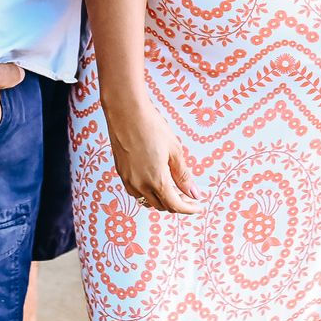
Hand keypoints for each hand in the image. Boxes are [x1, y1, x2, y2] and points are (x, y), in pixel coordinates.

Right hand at [106, 99, 201, 213]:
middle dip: (178, 204)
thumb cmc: (152, 127)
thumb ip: (183, 175)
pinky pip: (137, 193)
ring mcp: (128, 180)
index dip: (189, 209)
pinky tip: (157, 182)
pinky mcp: (121, 173)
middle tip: (190, 195)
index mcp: (157, 180)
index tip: (198, 206)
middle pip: (162, 206)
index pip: (175, 206)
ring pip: (148, 201)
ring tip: (175, 189)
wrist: (126, 112)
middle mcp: (140, 185)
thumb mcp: (174, 150)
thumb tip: (194, 194)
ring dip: (163, 200)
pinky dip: (149, 193)